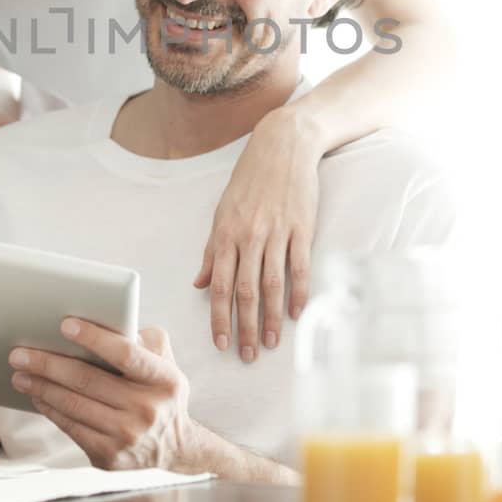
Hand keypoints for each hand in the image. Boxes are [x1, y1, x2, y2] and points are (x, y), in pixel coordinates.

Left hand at [9, 320, 202, 472]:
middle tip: (20, 353)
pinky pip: (71, 427)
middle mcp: (147, 409)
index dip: (94, 338)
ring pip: (74, 405)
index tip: (65, 325)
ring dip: (41, 387)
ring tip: (20, 373)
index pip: (125, 354)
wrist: (175, 449)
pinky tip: (37, 396)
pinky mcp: (109, 455)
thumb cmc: (162, 395)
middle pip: (88, 380)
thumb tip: (109, 323)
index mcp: (164, 379)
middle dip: (48, 364)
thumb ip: (145, 339)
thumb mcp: (166, 362)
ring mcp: (127, 436)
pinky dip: (50, 409)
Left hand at [194, 107, 321, 360]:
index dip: (218, 318)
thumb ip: (212, 250)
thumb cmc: (250, 179)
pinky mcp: (302, 227)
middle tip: (247, 355)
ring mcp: (277, 232)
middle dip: (245, 328)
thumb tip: (200, 283)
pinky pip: (299, 267)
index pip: (219, 285)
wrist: (282, 146)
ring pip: (272, 284)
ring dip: (272, 318)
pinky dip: (299, 293)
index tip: (220, 342)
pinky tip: (298, 314)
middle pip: (244, 291)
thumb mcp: (222, 211)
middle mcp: (249, 236)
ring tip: (272, 343)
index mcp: (226, 234)